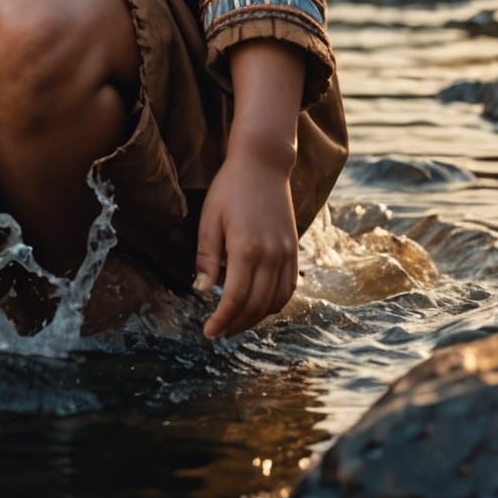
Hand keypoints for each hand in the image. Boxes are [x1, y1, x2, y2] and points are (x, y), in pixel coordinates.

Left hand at [194, 143, 298, 339]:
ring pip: (274, 302)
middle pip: (256, 306)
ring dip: (255, 318)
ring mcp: (287, 254)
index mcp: (246, 249)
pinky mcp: (294, 251)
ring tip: (235, 321)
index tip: (209, 332)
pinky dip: (274, 303)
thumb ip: (207, 258)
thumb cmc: (230, 189)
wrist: (263, 165)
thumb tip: (203, 291)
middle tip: (218, 331)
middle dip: (236, 324)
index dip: (222, 320)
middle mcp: (271, 256)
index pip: (235, 299)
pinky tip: (258, 305)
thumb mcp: (209, 220)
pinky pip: (288, 289)